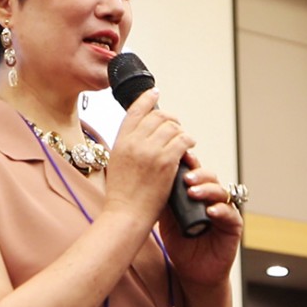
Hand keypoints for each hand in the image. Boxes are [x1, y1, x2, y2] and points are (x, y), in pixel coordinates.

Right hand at [103, 89, 195, 228]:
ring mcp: (150, 151)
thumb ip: (128, 147)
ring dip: (180, 131)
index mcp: (120, 142)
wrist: (125, 214)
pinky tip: (189, 147)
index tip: (155, 92)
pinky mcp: (166, 162)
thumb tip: (142, 135)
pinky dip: (188, 142)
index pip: (135, 111)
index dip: (147, 99)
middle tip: (176, 125)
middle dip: (170, 118)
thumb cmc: (122, 195)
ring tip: (183, 139)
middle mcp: (134, 142)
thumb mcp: (117, 163)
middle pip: (157, 116)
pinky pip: (183, 141)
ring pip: (172, 127)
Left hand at [158, 152, 243, 286]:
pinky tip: (211, 211)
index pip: (194, 173)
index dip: (188, 163)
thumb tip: (149, 179)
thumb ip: (164, 201)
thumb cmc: (180, 244)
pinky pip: (230, 214)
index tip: (178, 157)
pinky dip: (221, 211)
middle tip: (186, 178)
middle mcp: (211, 198)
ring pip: (220, 192)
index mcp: (196, 193)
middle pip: (209, 177)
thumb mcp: (167, 220)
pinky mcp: (233, 226)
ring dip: (208, 190)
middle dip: (198, 175)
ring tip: (193, 193)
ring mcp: (224, 210)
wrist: (192, 271)